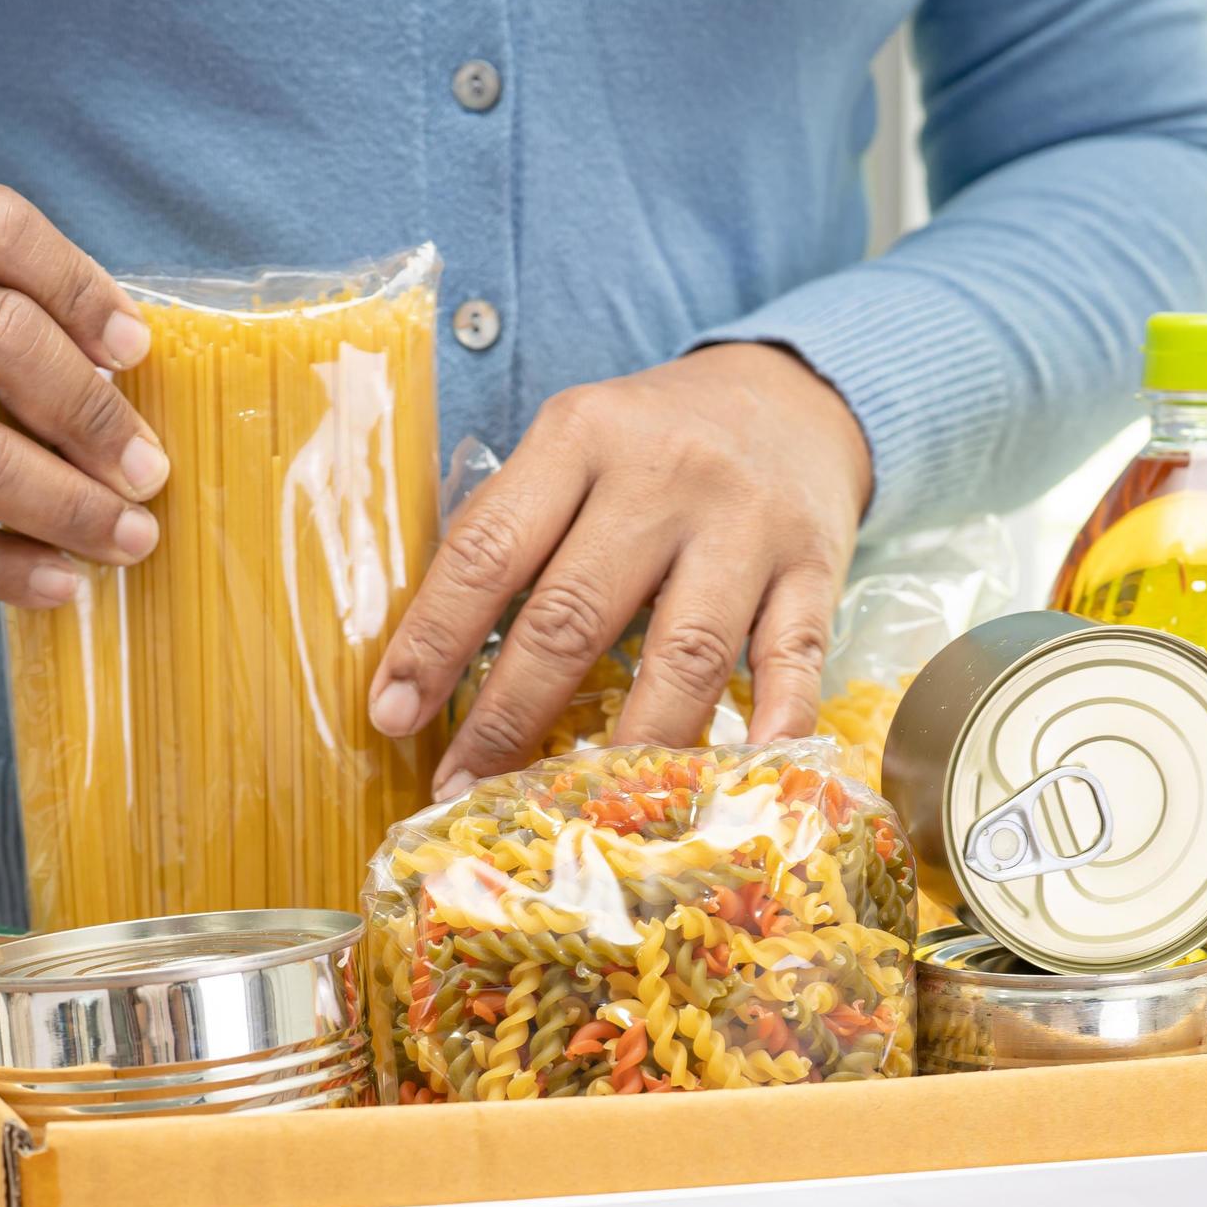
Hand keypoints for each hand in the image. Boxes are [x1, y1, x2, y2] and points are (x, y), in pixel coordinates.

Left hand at [366, 342, 872, 791]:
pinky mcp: (815, 569)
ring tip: (577, 808)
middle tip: (463, 786)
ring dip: (625, 746)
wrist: (793, 397)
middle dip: (508, 715)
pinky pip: (793, 661)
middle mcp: (665, 477)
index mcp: (582, 437)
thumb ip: (515, 528)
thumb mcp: (574, 447)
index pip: (490, 549)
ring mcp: (747, 526)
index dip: (434, 640)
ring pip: (682, 654)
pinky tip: (734, 784)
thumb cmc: (654, 443)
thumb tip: (430, 661)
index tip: (391, 715)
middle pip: (574, 613)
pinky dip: (769, 727)